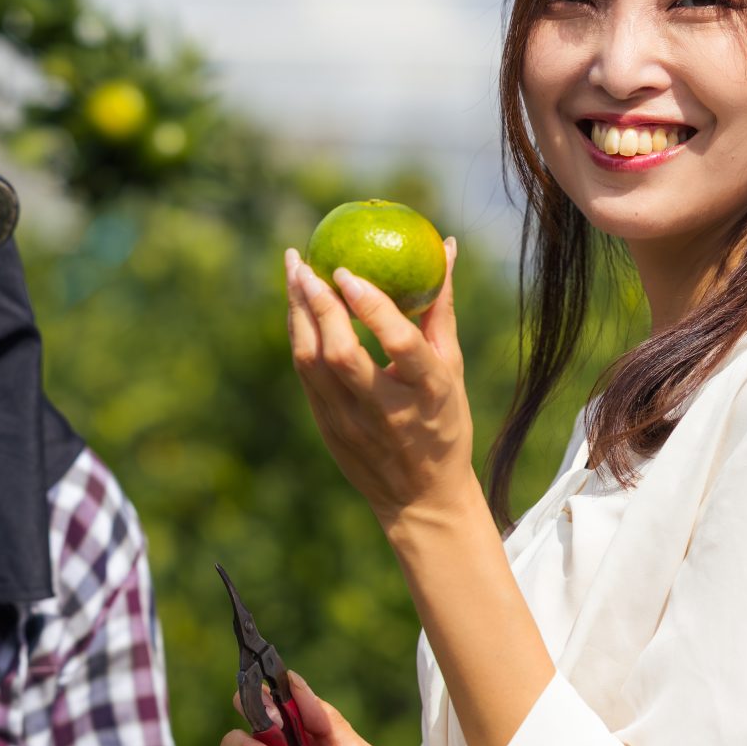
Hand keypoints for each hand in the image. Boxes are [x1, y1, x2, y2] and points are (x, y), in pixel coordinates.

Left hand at [285, 240, 473, 526]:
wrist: (419, 498)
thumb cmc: (442, 421)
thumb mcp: (452, 369)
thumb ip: (440, 308)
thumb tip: (444, 246)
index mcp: (428, 393)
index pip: (399, 346)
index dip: (372, 308)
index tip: (349, 272)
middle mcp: (386, 410)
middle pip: (341, 354)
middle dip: (319, 304)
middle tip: (307, 262)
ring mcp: (351, 424)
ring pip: (312, 362)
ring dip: (298, 313)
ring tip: (294, 269)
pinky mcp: (327, 428)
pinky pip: (305, 373)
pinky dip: (299, 334)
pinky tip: (297, 305)